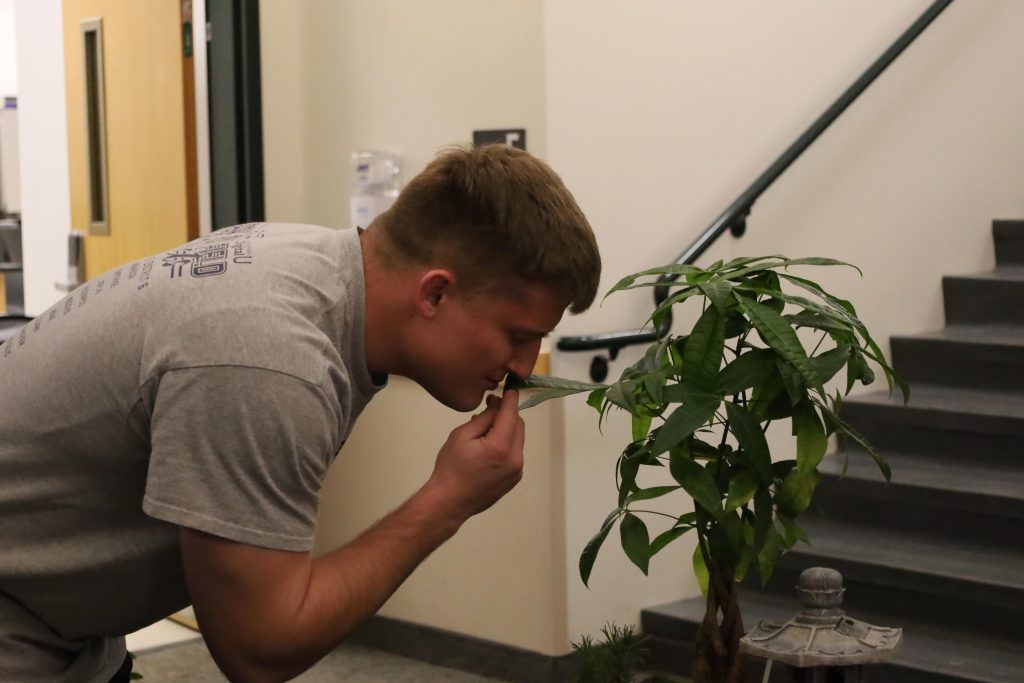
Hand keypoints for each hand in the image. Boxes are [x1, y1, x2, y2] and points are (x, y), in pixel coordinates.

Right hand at [426, 390, 525, 520]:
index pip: (511, 413)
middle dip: (507, 414)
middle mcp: (515, 459)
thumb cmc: (450, 467)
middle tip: (488, 410)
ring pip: (518, 439)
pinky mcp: (515, 478)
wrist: (449, 502)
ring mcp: (517, 471)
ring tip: (483, 432)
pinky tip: (487, 449)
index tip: (509, 387)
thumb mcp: (462, 435)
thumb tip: (498, 403)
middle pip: (518, 425)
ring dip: (506, 429)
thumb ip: (484, 417)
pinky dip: (506, 444)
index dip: (510, 398)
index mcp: (501, 446)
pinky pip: (515, 453)